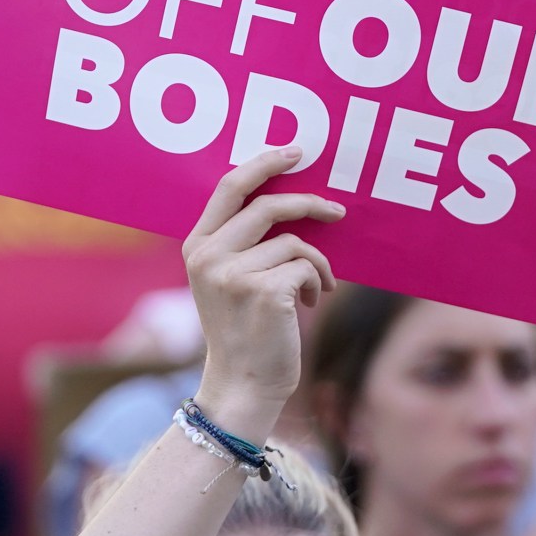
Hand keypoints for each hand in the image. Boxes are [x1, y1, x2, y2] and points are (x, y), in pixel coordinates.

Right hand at [185, 149, 342, 437]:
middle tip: (338, 211)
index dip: (265, 163)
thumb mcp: (228, 281)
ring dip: (317, 263)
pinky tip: (310, 304)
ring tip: (316, 288)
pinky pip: (307, 266)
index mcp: (197, 247)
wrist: (243, 384)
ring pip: (294, 242)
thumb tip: (293, 201)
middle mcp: (208, 256)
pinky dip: (318, 282)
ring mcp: (233, 273)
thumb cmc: (246, 331)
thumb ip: (243, 243)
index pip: (230, 187)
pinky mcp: (264, 290)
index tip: (296, 152)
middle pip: (268, 205)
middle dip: (310, 204)